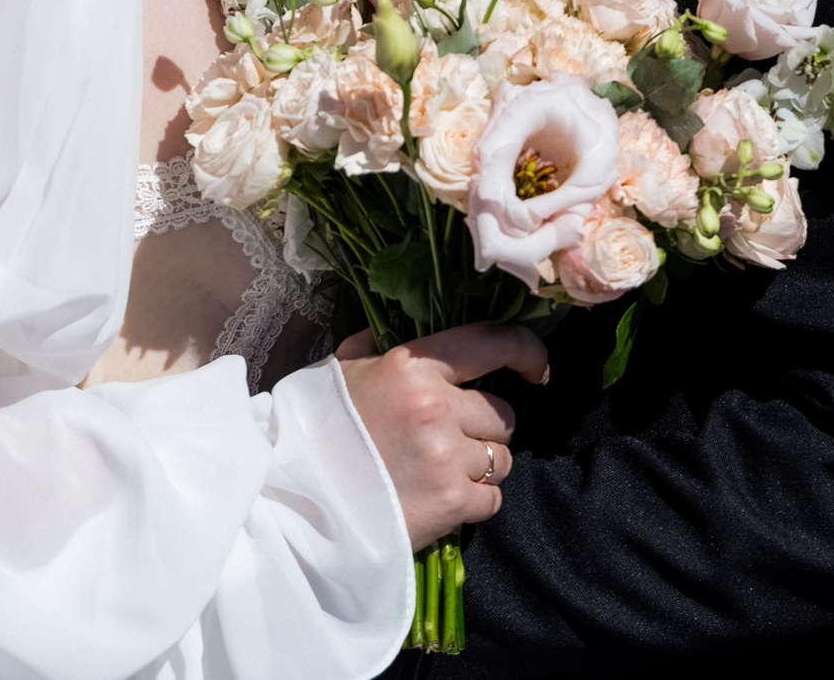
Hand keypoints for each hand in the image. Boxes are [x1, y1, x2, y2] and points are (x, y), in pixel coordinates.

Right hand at [337, 323, 547, 548]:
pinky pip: (492, 499)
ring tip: (438, 475)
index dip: (527, 352)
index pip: (493, 342)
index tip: (537, 370)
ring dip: (480, 468)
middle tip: (449, 442)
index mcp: (411, 366)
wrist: (296, 506)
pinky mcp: (451, 503)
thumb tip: (391, 328)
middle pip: (502, 414)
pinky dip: (473, 504)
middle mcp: (436, 406)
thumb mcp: (340, 374)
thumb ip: (374, 348)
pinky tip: (438, 502)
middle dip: (484, 429)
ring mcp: (446, 457)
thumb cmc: (316, 433)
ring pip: (503, 459)